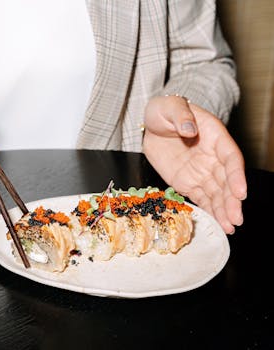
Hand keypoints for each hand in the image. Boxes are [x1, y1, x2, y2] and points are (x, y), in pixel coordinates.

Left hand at [143, 95, 246, 233]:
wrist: (152, 124)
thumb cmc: (165, 111)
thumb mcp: (171, 107)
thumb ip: (181, 116)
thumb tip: (189, 129)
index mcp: (215, 137)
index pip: (230, 158)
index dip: (236, 175)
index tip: (240, 192)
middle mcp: (213, 157)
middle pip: (227, 180)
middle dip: (232, 201)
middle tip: (235, 219)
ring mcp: (202, 171)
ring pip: (217, 193)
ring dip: (224, 210)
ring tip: (230, 227)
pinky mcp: (189, 182)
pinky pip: (201, 198)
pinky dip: (209, 211)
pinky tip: (218, 224)